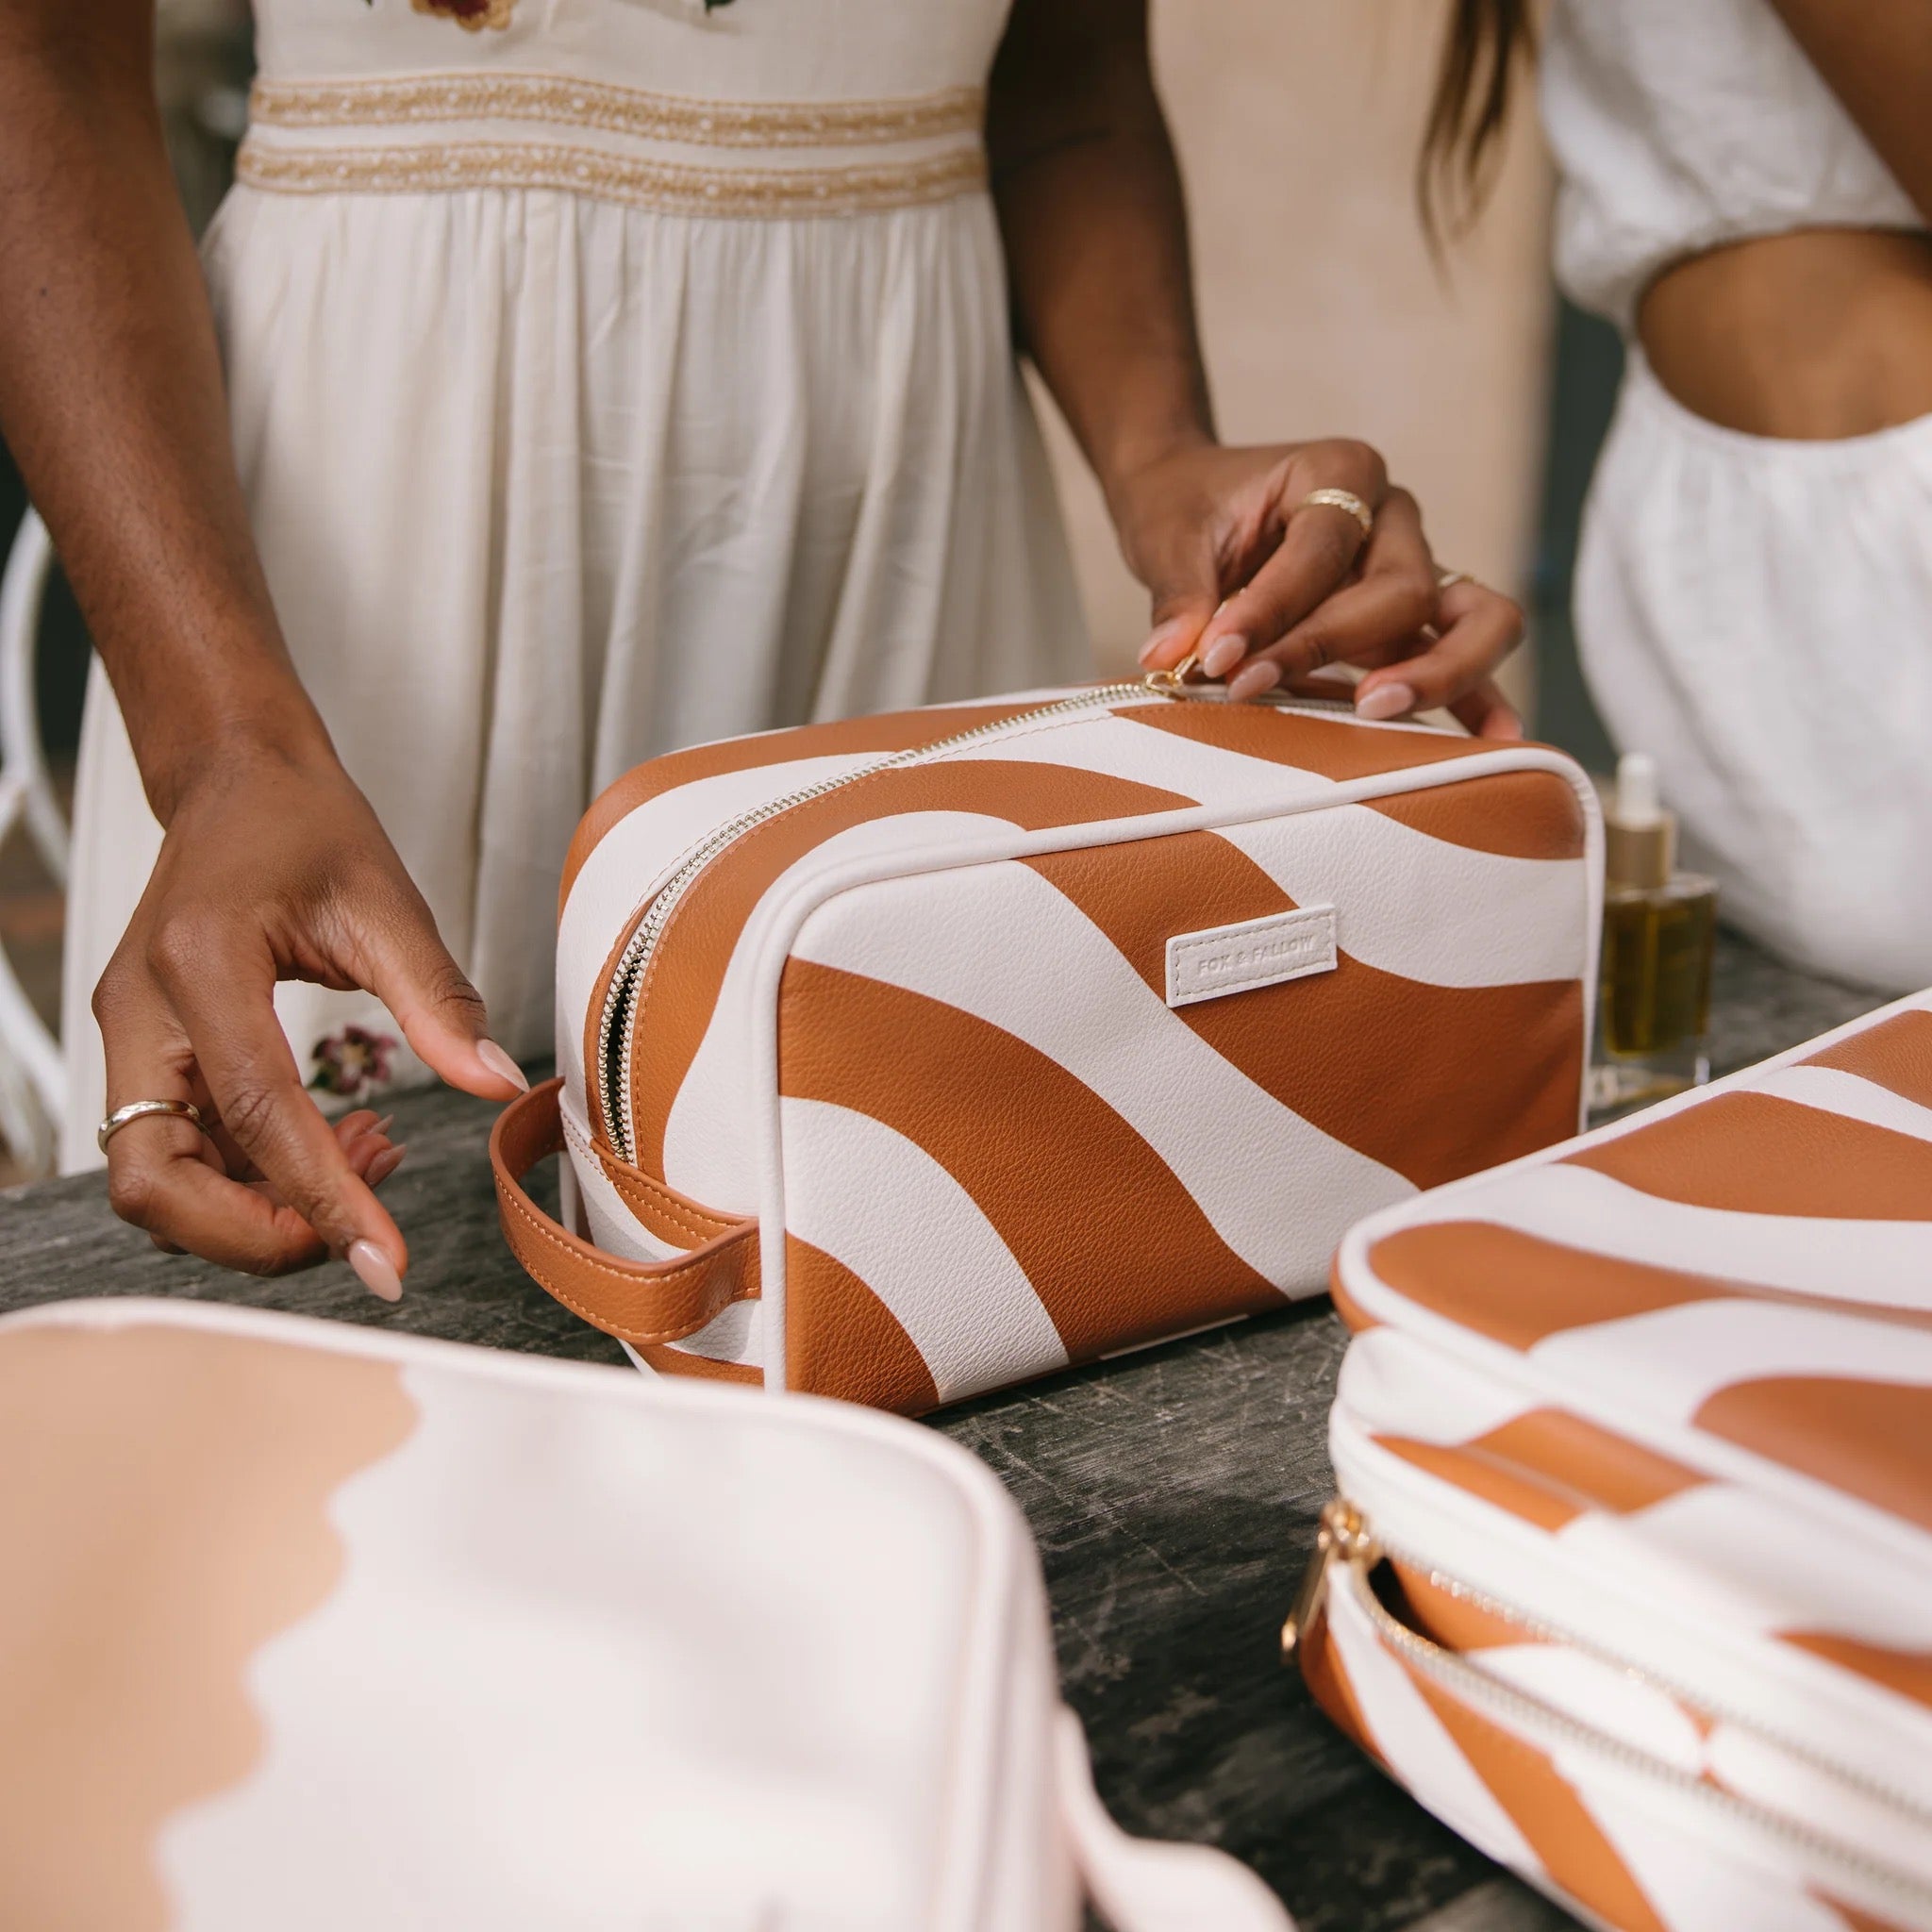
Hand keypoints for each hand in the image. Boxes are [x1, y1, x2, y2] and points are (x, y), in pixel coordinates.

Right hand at [94, 742, 525, 1290]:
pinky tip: (340, 1144)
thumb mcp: (386, 901)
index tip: (385, 1262)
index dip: (322, 1202)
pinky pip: (185, 1151)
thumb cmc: (301, 823)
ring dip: (261, 1207)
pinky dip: (256, 1175)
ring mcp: (133, 1038)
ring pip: (163, 1182)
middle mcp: (140, 1013)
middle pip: (159, 1182)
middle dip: (257, 1231)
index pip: (257, 1116)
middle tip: (363, 1226)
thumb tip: (492, 1084)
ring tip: (371, 1159)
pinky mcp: (149, 1053)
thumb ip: (437, 1002)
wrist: (237, 779)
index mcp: (199, 966)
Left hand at [1114, 437, 1524, 737]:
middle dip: (1327, 646)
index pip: (1323, 548)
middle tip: (1256, 688)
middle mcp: (1391, 515)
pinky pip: (1465, 650)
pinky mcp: (1411, 619)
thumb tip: (1168, 657)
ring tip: (1380, 712)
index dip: (1271, 608)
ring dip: (1434, 670)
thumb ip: (1180, 594)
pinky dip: (1479, 693)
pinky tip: (1492, 739)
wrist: (1197, 500)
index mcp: (1340, 472)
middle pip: (1402, 588)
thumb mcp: (1170, 536)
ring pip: (1471, 615)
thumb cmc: (1189, 508)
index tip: (1214, 658)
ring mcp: (1413, 566)